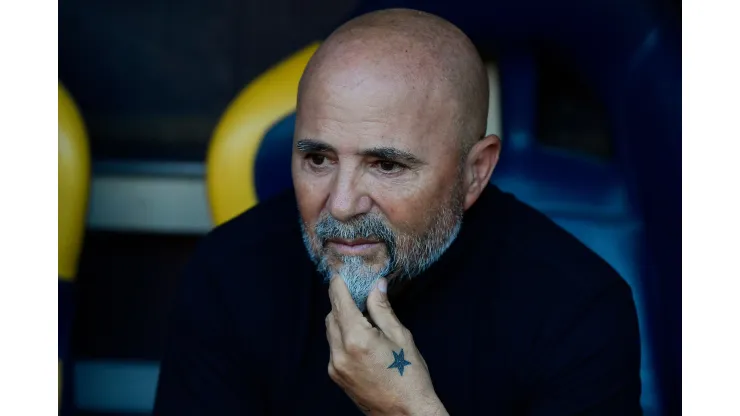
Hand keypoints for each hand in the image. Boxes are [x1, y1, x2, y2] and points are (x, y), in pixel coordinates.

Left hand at [326, 276, 447, 415]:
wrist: (406, 414)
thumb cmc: (409, 376)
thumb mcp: (400, 337)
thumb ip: (383, 309)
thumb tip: (376, 284)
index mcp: (356, 338)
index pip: (339, 300)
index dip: (339, 283)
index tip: (341, 273)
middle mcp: (339, 352)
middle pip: (332, 315)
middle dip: (342, 301)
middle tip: (360, 294)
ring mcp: (335, 366)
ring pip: (331, 331)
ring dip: (342, 319)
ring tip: (365, 317)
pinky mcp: (336, 376)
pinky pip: (334, 347)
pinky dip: (343, 336)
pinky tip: (362, 338)